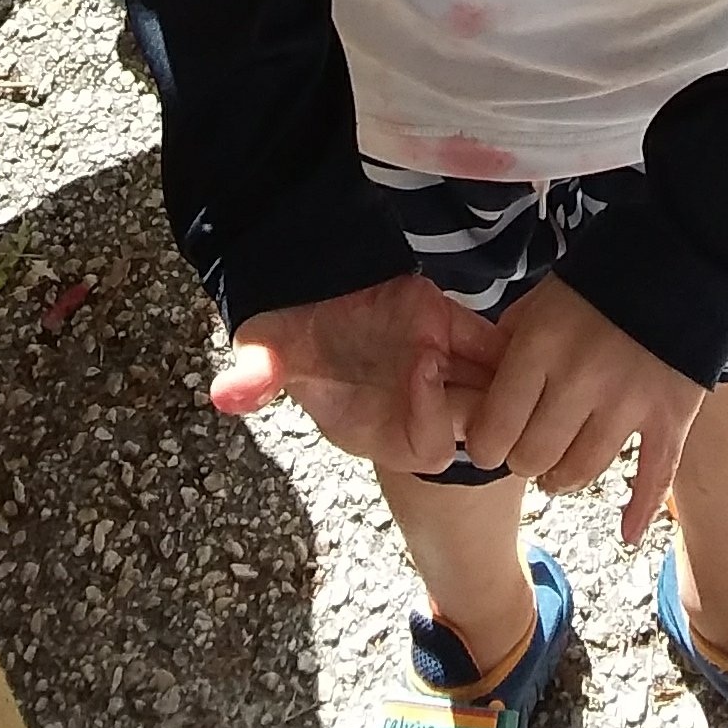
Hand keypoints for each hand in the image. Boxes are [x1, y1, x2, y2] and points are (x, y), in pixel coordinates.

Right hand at [212, 276, 503, 471]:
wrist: (307, 280)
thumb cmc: (286, 327)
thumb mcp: (267, 350)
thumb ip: (257, 375)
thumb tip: (225, 394)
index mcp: (377, 425)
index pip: (428, 447)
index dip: (433, 416)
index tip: (422, 364)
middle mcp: (414, 403)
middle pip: (475, 422)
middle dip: (482, 396)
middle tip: (460, 341)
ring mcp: (437, 363)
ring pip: (491, 385)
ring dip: (499, 366)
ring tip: (477, 321)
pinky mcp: (451, 323)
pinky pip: (492, 342)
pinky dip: (502, 335)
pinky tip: (490, 314)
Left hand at [461, 277, 705, 543]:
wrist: (682, 255)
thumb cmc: (600, 278)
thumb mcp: (541, 298)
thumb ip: (507, 345)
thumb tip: (478, 390)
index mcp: (540, 347)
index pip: (493, 431)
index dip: (486, 443)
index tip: (491, 438)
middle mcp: (580, 381)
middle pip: (533, 460)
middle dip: (524, 459)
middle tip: (529, 446)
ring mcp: (628, 404)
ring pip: (581, 474)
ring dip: (564, 478)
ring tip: (560, 468)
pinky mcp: (671, 416)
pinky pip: (653, 479)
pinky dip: (640, 511)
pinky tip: (628, 533)